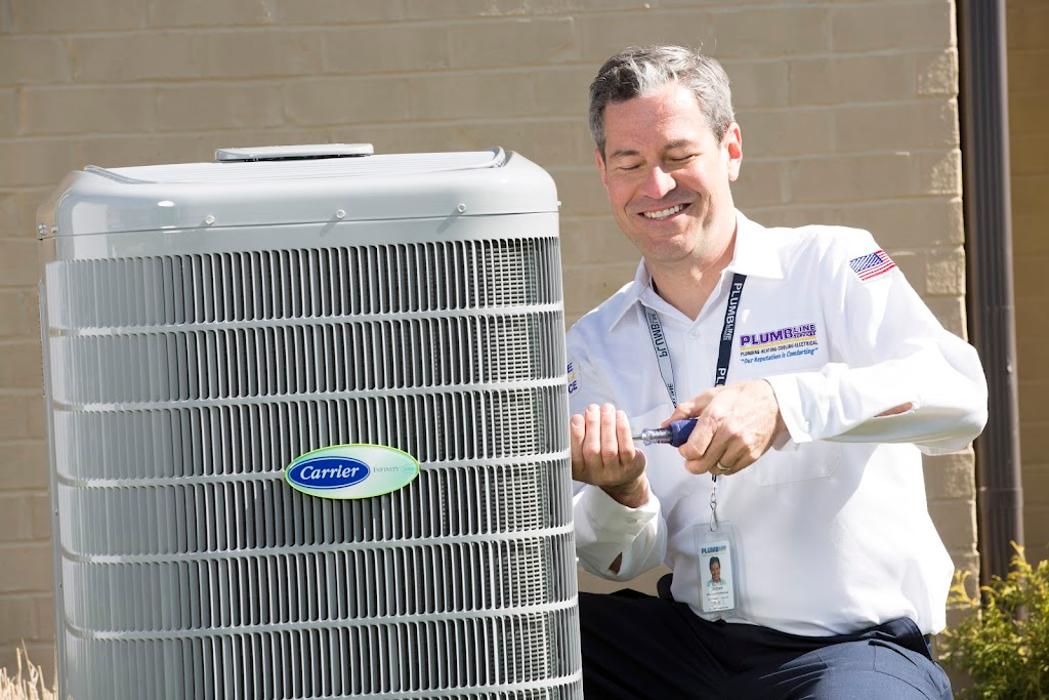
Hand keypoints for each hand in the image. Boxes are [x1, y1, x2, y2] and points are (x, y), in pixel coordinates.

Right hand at [570, 403, 648, 506]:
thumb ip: (579, 436)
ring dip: (607, 423)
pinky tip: (619, 416)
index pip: (573, 454)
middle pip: (591, 450)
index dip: (575, 434)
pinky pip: (626, 448)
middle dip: (592, 425)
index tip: (577, 418)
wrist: (624, 475)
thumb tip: (577, 418)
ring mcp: (614, 472)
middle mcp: (596, 474)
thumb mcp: (584, 451)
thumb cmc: (601, 457)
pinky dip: (622, 429)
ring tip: (606, 409)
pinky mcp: (630, 466)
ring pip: (609, 448)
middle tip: (592, 409)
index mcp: (579, 470)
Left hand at [663, 380, 786, 475]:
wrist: (773, 401)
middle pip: (702, 464)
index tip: (684, 449)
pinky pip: (730, 470)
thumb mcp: (709, 395)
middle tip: (692, 456)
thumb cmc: (741, 396)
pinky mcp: (752, 455)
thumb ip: (685, 410)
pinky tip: (723, 453)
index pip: (693, 449)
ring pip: (715, 469)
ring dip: (708, 464)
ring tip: (710, 451)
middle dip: (692, 463)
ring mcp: (742, 446)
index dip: (684, 452)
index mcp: (715, 416)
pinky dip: (723, 466)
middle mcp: (729, 433)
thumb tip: (667, 425)